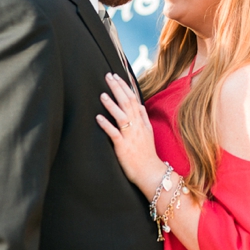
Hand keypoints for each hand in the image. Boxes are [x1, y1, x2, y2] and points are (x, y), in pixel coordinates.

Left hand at [96, 73, 165, 197]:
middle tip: (108, 76)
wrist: (151, 173)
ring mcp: (131, 136)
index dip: (125, 87)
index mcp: (141, 122)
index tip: (116, 77)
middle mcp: (137, 126)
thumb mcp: (148, 133)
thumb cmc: (147, 154)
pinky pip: (114, 134)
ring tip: (102, 94)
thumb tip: (139, 104)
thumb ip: (143, 118)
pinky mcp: (124, 147)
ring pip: (122, 116)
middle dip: (118, 88)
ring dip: (112, 105)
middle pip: (127, 103)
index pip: (134, 99)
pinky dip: (106, 125)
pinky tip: (98, 117)